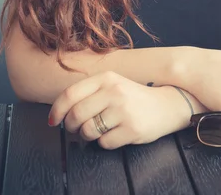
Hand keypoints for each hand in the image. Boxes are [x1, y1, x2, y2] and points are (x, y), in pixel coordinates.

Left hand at [48, 71, 189, 148]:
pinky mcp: (131, 129)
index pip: (70, 94)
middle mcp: (114, 91)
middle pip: (76, 115)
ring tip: (100, 129)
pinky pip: (104, 143)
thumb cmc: (133, 97)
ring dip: (88, 136)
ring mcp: (123, 110)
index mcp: (106, 78)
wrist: (166, 105)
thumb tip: (59, 113)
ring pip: (88, 131)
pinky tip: (115, 133)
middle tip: (76, 129)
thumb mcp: (112, 85)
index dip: (57, 110)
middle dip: (71, 127)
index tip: (53, 120)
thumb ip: (88, 93)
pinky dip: (105, 143)